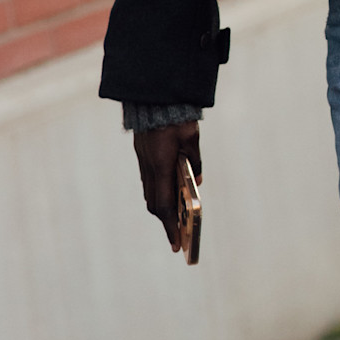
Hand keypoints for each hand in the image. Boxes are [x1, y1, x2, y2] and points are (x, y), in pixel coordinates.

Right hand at [133, 123, 200, 251]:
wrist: (153, 95)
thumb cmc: (176, 116)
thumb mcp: (191, 139)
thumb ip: (195, 162)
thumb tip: (197, 182)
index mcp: (161, 165)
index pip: (165, 204)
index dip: (171, 226)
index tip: (177, 244)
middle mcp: (149, 166)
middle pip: (155, 203)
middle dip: (166, 221)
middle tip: (178, 235)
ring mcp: (143, 160)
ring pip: (150, 193)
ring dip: (161, 207)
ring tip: (175, 218)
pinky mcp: (142, 154)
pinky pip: (148, 180)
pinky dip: (157, 192)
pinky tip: (168, 194)